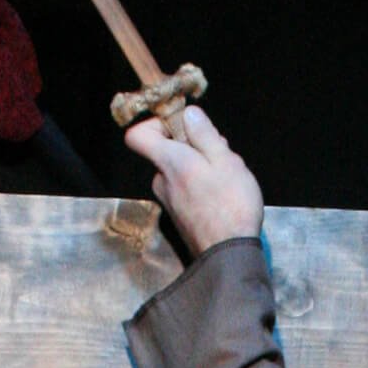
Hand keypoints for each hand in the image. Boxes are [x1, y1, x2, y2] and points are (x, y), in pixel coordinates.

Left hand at [124, 102, 264, 254]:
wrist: (229, 255)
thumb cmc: (231, 205)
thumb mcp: (225, 160)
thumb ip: (204, 135)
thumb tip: (187, 113)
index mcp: (169, 163)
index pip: (136, 136)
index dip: (155, 124)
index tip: (181, 125)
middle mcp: (161, 181)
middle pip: (165, 151)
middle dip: (191, 145)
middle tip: (220, 152)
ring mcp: (169, 201)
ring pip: (179, 170)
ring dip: (200, 166)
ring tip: (227, 176)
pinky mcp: (179, 215)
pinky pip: (185, 188)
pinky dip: (201, 185)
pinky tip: (223, 194)